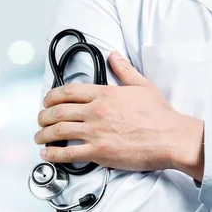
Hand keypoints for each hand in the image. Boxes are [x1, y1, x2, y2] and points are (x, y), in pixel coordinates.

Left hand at [34, 52, 203, 178]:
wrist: (172, 138)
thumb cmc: (160, 115)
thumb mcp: (142, 86)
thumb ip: (124, 70)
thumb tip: (115, 56)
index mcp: (105, 94)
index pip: (68, 91)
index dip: (51, 96)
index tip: (46, 101)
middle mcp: (96, 111)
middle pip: (58, 111)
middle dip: (43, 116)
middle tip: (40, 120)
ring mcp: (96, 132)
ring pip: (59, 131)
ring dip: (43, 135)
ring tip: (39, 137)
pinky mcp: (99, 152)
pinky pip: (69, 153)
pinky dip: (53, 154)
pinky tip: (47, 154)